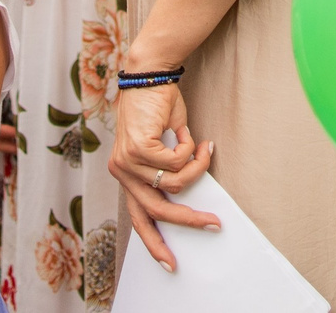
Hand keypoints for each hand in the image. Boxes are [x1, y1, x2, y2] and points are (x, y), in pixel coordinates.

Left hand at [107, 82, 216, 269]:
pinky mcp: (137, 147)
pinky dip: (191, 151)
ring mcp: (126, 160)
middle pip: (156, 210)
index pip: (137, 217)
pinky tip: (191, 136)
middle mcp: (121, 171)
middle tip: (214, 224)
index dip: (154, 242)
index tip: (170, 262)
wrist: (149, 73)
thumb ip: (170, 167)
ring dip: (196, 170)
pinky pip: (176, 163)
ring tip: (205, 151)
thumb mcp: (165, 144)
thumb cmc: (158, 106)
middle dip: (188, 220)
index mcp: (125, 174)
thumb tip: (188, 187)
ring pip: (172, 185)